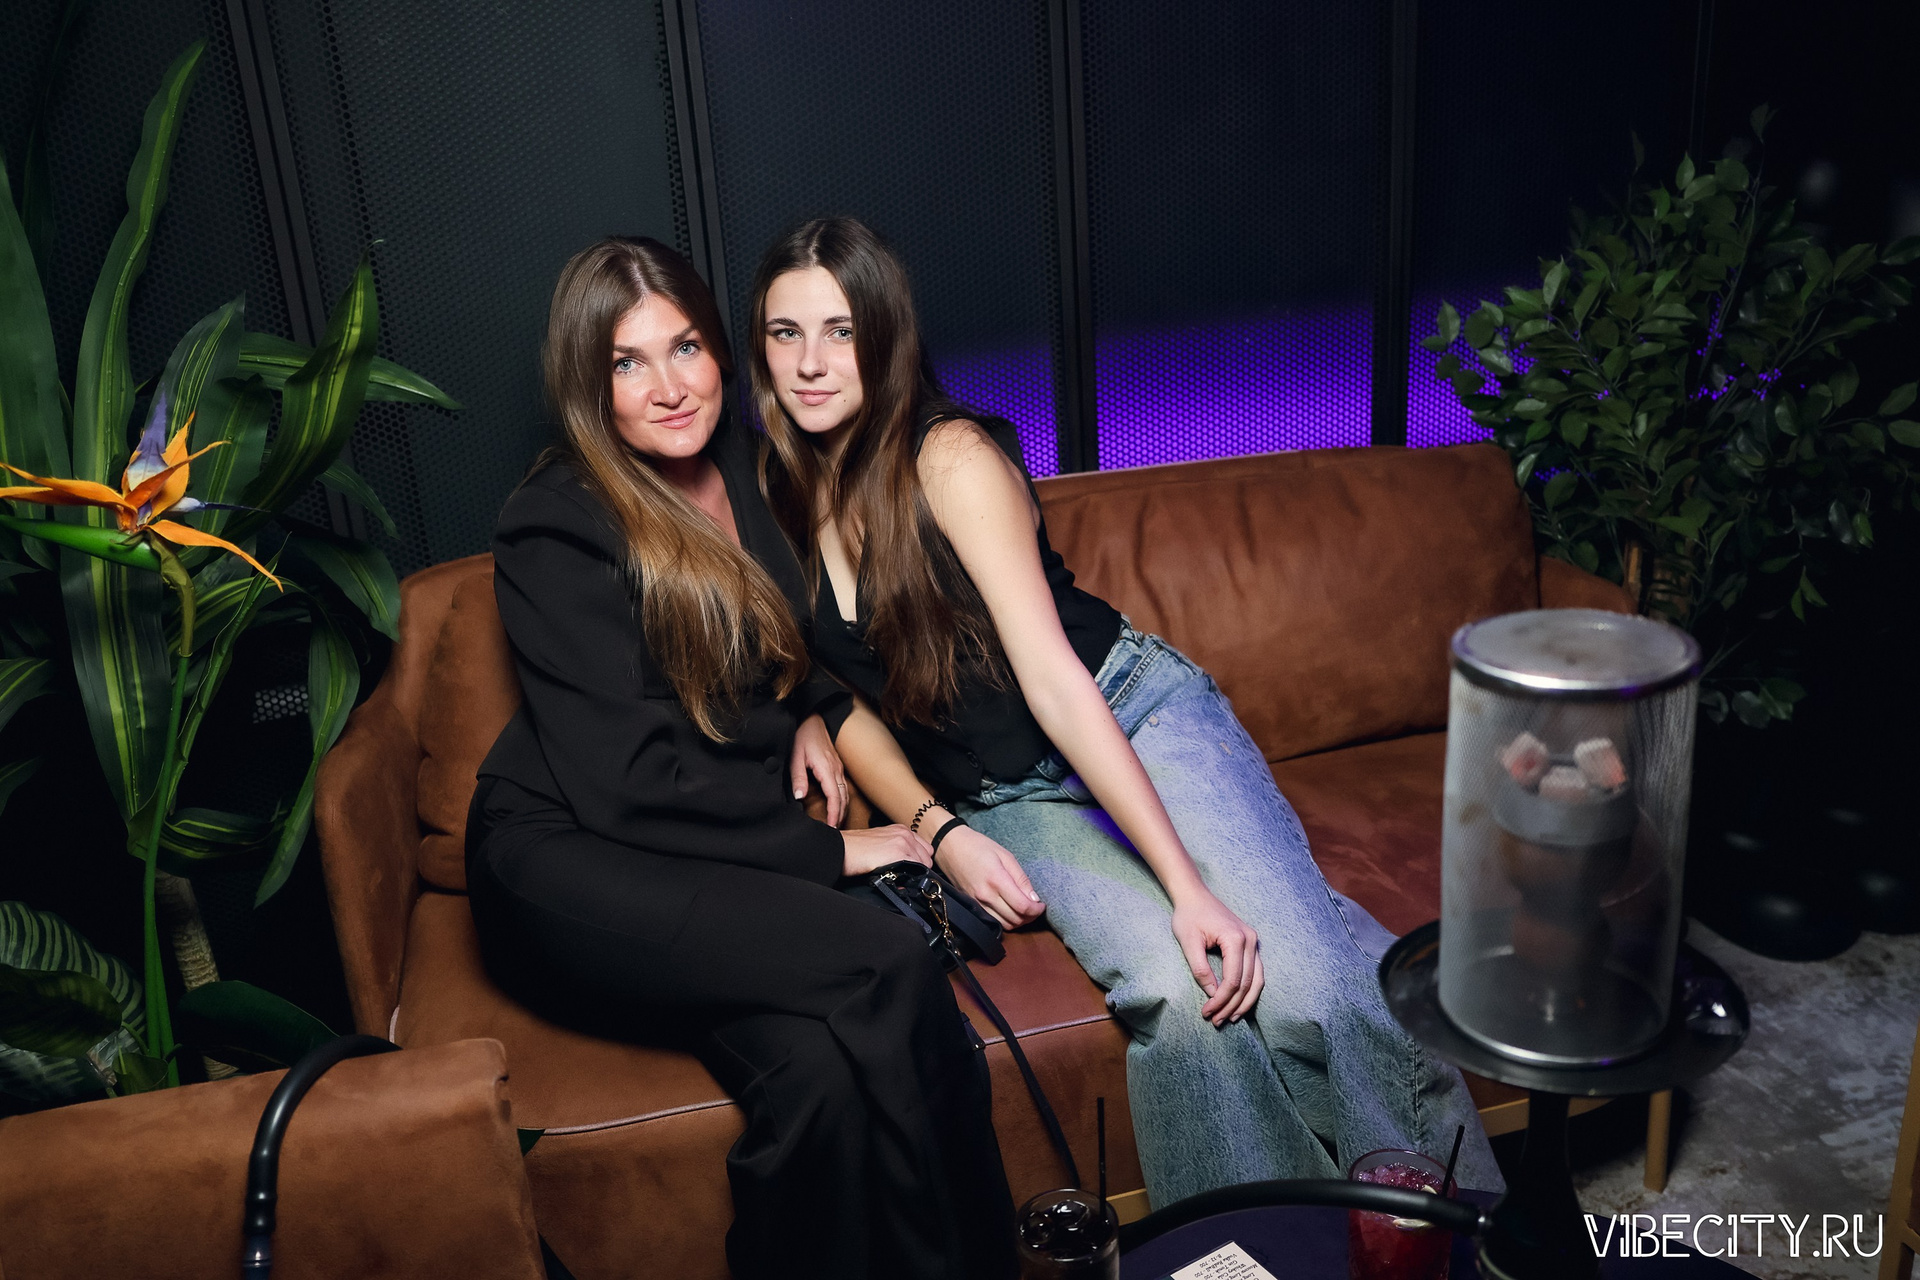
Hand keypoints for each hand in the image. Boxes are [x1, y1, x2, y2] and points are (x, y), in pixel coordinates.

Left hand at [790, 714, 848, 826]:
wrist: (812, 721)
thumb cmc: (803, 737)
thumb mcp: (796, 757)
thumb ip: (798, 778)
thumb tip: (800, 797)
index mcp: (826, 768)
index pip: (834, 796)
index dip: (834, 813)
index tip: (831, 826)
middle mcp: (836, 769)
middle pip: (844, 797)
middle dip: (840, 815)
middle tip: (834, 830)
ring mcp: (839, 768)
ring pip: (846, 793)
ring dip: (843, 808)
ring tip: (836, 822)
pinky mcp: (838, 767)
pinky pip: (844, 786)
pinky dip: (842, 799)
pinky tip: (837, 806)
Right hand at [841, 824, 933, 876]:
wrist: (841, 849)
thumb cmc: (855, 849)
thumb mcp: (881, 844)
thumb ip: (897, 851)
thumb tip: (907, 868)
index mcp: (901, 830)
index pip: (925, 849)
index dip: (919, 862)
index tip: (911, 869)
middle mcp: (904, 833)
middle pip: (927, 857)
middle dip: (919, 868)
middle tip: (904, 875)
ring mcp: (903, 842)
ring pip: (924, 865)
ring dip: (914, 873)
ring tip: (898, 875)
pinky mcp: (898, 853)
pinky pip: (916, 869)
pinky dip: (909, 877)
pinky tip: (895, 877)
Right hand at [934, 826, 1044, 928]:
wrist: (950, 846)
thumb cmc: (978, 846)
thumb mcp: (1005, 855)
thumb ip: (1021, 878)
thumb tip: (1034, 898)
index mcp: (996, 880)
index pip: (1022, 906)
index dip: (1036, 910)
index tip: (1042, 905)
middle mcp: (985, 896)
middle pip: (1015, 920)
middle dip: (1030, 917)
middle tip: (1036, 907)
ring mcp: (976, 903)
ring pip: (1004, 925)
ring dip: (1018, 921)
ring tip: (1024, 909)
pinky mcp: (971, 905)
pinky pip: (992, 921)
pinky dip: (1005, 920)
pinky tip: (1010, 910)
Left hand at [1170, 892, 1263, 1026]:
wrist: (1195, 895)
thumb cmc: (1188, 916)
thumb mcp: (1188, 943)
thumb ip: (1200, 969)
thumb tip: (1212, 994)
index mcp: (1235, 938)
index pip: (1233, 979)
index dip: (1221, 1000)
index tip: (1207, 1013)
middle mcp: (1250, 940)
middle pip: (1247, 983)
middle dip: (1232, 1005)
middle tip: (1217, 1021)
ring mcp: (1254, 941)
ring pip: (1257, 980)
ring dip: (1245, 1002)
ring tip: (1231, 1018)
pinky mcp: (1251, 943)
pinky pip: (1257, 972)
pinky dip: (1249, 989)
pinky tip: (1239, 1003)